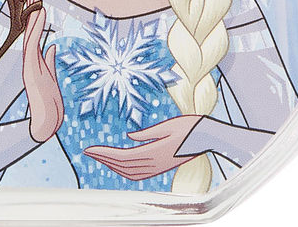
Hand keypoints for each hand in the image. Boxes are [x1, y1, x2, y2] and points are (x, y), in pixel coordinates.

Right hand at [21, 0, 63, 142]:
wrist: (45, 123)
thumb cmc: (48, 103)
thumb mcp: (51, 77)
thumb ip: (50, 61)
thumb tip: (53, 46)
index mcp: (35, 59)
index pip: (34, 30)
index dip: (34, 12)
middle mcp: (31, 58)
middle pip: (29, 26)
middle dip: (30, 6)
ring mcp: (30, 62)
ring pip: (30, 31)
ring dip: (32, 12)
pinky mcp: (31, 69)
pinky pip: (33, 43)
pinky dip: (36, 27)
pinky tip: (40, 14)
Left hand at [84, 115, 203, 180]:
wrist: (208, 137)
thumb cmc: (190, 127)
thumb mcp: (167, 125)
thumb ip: (147, 133)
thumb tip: (129, 135)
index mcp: (154, 153)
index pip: (123, 157)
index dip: (105, 154)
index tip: (90, 149)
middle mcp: (155, 164)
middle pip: (123, 166)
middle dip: (104, 159)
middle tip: (89, 152)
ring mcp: (159, 167)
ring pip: (130, 172)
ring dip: (113, 165)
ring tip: (101, 157)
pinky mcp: (162, 166)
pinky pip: (139, 173)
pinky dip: (126, 170)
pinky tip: (120, 164)